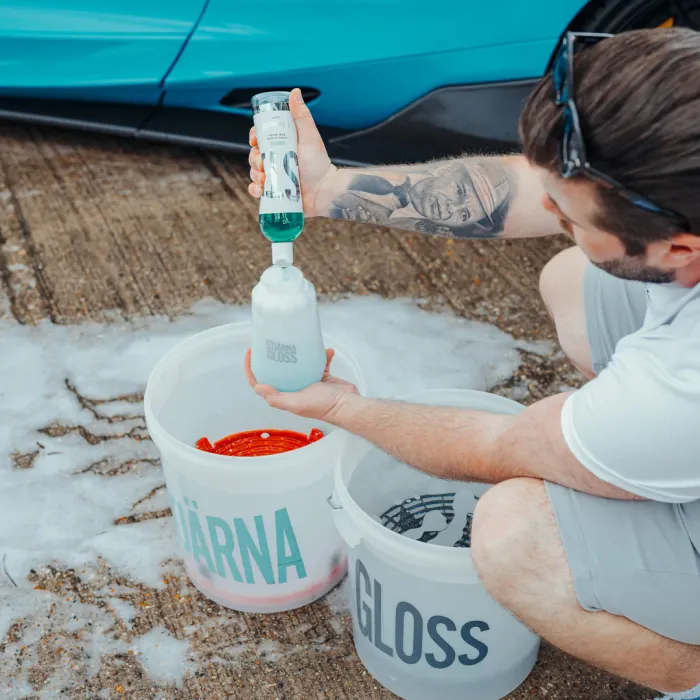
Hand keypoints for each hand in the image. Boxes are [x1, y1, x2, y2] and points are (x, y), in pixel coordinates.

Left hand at [244, 348, 359, 422]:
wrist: (347, 404)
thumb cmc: (323, 406)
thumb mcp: (297, 403)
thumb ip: (277, 398)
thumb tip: (257, 388)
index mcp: (284, 396)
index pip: (261, 383)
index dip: (252, 369)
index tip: (251, 353)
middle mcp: (293, 388)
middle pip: (276, 370)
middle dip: (272, 356)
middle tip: (270, 341)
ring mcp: (307, 381)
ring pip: (297, 363)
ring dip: (299, 353)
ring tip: (299, 341)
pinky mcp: (321, 375)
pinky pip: (318, 361)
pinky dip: (322, 356)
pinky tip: (326, 351)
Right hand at [248, 88, 336, 216]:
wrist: (324, 191)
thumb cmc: (319, 164)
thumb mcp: (309, 137)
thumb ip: (301, 116)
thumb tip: (295, 93)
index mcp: (283, 145)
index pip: (261, 137)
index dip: (254, 137)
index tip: (254, 140)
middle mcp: (277, 160)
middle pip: (254, 155)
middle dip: (254, 158)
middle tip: (263, 163)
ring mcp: (275, 176)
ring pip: (254, 172)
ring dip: (255, 174)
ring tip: (266, 178)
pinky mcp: (274, 192)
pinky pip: (257, 190)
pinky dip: (255, 189)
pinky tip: (261, 189)